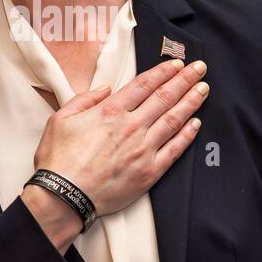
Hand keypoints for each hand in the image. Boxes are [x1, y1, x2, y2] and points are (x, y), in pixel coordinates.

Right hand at [21, 58, 208, 250]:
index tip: (177, 64)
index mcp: (110, 112)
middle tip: (200, 68)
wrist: (64, 196)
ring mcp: (143, 150)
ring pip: (173, 120)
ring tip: (203, 89)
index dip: (163, 72)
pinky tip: (196, 124)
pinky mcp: (149, 172)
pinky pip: (174, 150)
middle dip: (185, 80)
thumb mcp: (61, 119)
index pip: (144, 85)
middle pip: (164, 97)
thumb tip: (105, 89)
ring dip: (190, 102)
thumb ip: (84, 99)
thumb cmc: (58, 160)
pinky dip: (187, 135)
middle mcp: (131, 127)